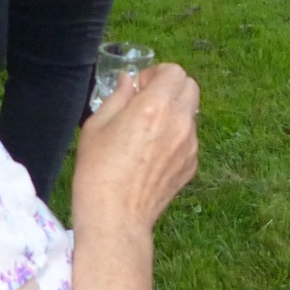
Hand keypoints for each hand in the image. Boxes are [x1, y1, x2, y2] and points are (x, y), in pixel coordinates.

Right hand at [70, 61, 199, 239]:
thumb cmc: (98, 171)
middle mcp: (179, 122)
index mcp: (155, 106)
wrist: (116, 218)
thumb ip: (118, 96)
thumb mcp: (97, 125)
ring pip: (191, 113)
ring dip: (175, 111)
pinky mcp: (192, 165)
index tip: (140, 87)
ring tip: (149, 131)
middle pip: (191, 86)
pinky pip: (189, 138)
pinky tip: (153, 153)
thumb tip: (128, 80)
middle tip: (148, 101)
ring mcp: (190, 145)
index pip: (175, 71)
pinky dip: (177, 136)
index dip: (156, 74)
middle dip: (171, 87)